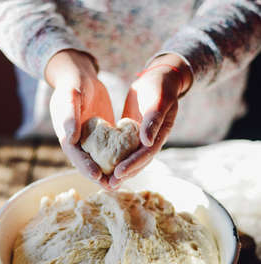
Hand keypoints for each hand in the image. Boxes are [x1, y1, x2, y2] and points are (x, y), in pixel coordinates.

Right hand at [46, 49, 114, 181]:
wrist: (80, 76)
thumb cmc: (73, 84)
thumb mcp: (71, 95)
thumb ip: (69, 115)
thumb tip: (69, 138)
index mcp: (65, 133)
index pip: (74, 154)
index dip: (84, 166)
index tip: (97, 175)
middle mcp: (75, 140)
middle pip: (86, 162)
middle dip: (98, 176)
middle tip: (113, 187)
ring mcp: (87, 139)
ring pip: (97, 160)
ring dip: (107, 172)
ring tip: (121, 184)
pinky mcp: (99, 136)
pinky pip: (107, 150)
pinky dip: (115, 159)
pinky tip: (128, 165)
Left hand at [109, 54, 192, 187]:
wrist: (159, 79)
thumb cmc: (159, 87)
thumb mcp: (157, 100)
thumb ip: (153, 120)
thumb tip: (146, 141)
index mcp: (160, 134)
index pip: (146, 154)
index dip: (133, 164)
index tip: (119, 173)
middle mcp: (152, 140)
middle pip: (138, 162)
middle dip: (124, 173)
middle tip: (109, 184)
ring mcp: (143, 138)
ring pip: (131, 158)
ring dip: (120, 170)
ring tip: (106, 181)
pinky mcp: (133, 134)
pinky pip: (124, 149)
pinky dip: (116, 158)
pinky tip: (103, 164)